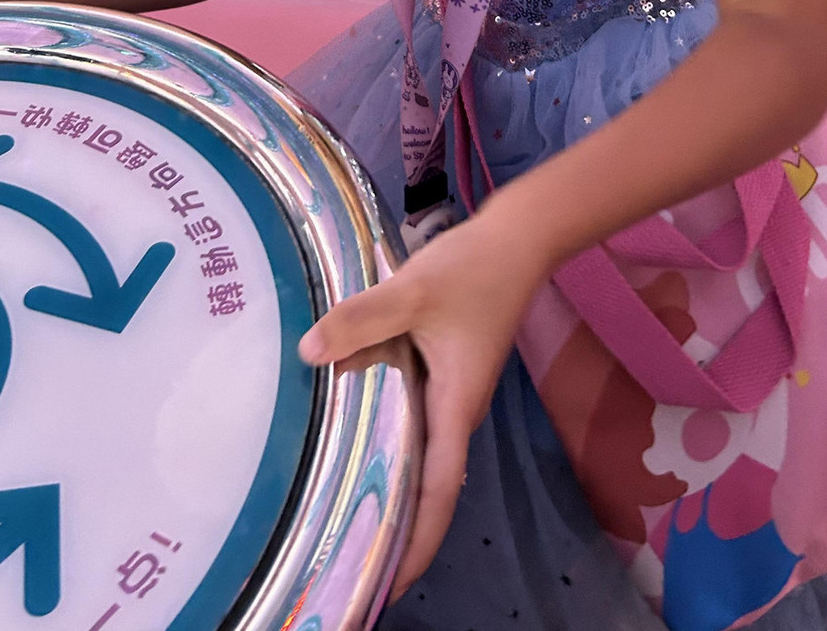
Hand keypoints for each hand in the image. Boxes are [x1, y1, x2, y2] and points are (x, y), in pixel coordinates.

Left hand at [299, 210, 542, 600]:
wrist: (517, 239)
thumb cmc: (472, 269)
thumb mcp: (413, 291)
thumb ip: (361, 320)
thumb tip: (309, 354)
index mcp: (455, 405)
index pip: (438, 493)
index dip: (417, 544)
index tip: (387, 587)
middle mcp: (456, 409)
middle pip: (428, 487)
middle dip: (398, 531)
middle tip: (350, 564)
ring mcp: (452, 391)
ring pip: (421, 455)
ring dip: (395, 490)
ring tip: (348, 519)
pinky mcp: (445, 370)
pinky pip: (415, 422)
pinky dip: (391, 444)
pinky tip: (357, 440)